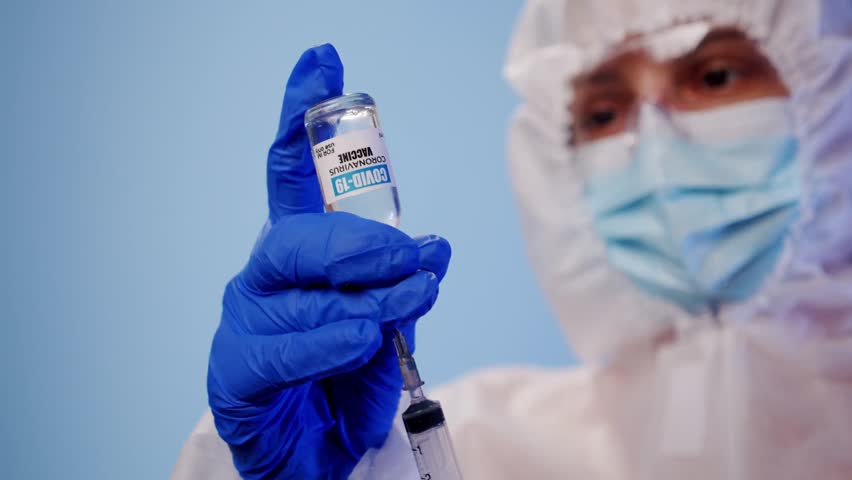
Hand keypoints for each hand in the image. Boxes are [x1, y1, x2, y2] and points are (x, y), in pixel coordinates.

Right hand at [206, 44, 450, 478]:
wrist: (320, 456)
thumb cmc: (348, 381)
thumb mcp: (390, 325)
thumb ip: (404, 286)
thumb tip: (435, 248)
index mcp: (303, 257)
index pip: (296, 176)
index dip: (304, 118)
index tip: (322, 62)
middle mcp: (266, 278)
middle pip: (297, 232)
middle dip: (360, 239)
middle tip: (413, 255)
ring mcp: (244, 321)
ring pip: (294, 286)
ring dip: (361, 293)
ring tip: (405, 303)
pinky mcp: (234, 373)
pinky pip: (277, 348)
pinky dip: (327, 341)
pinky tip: (357, 339)